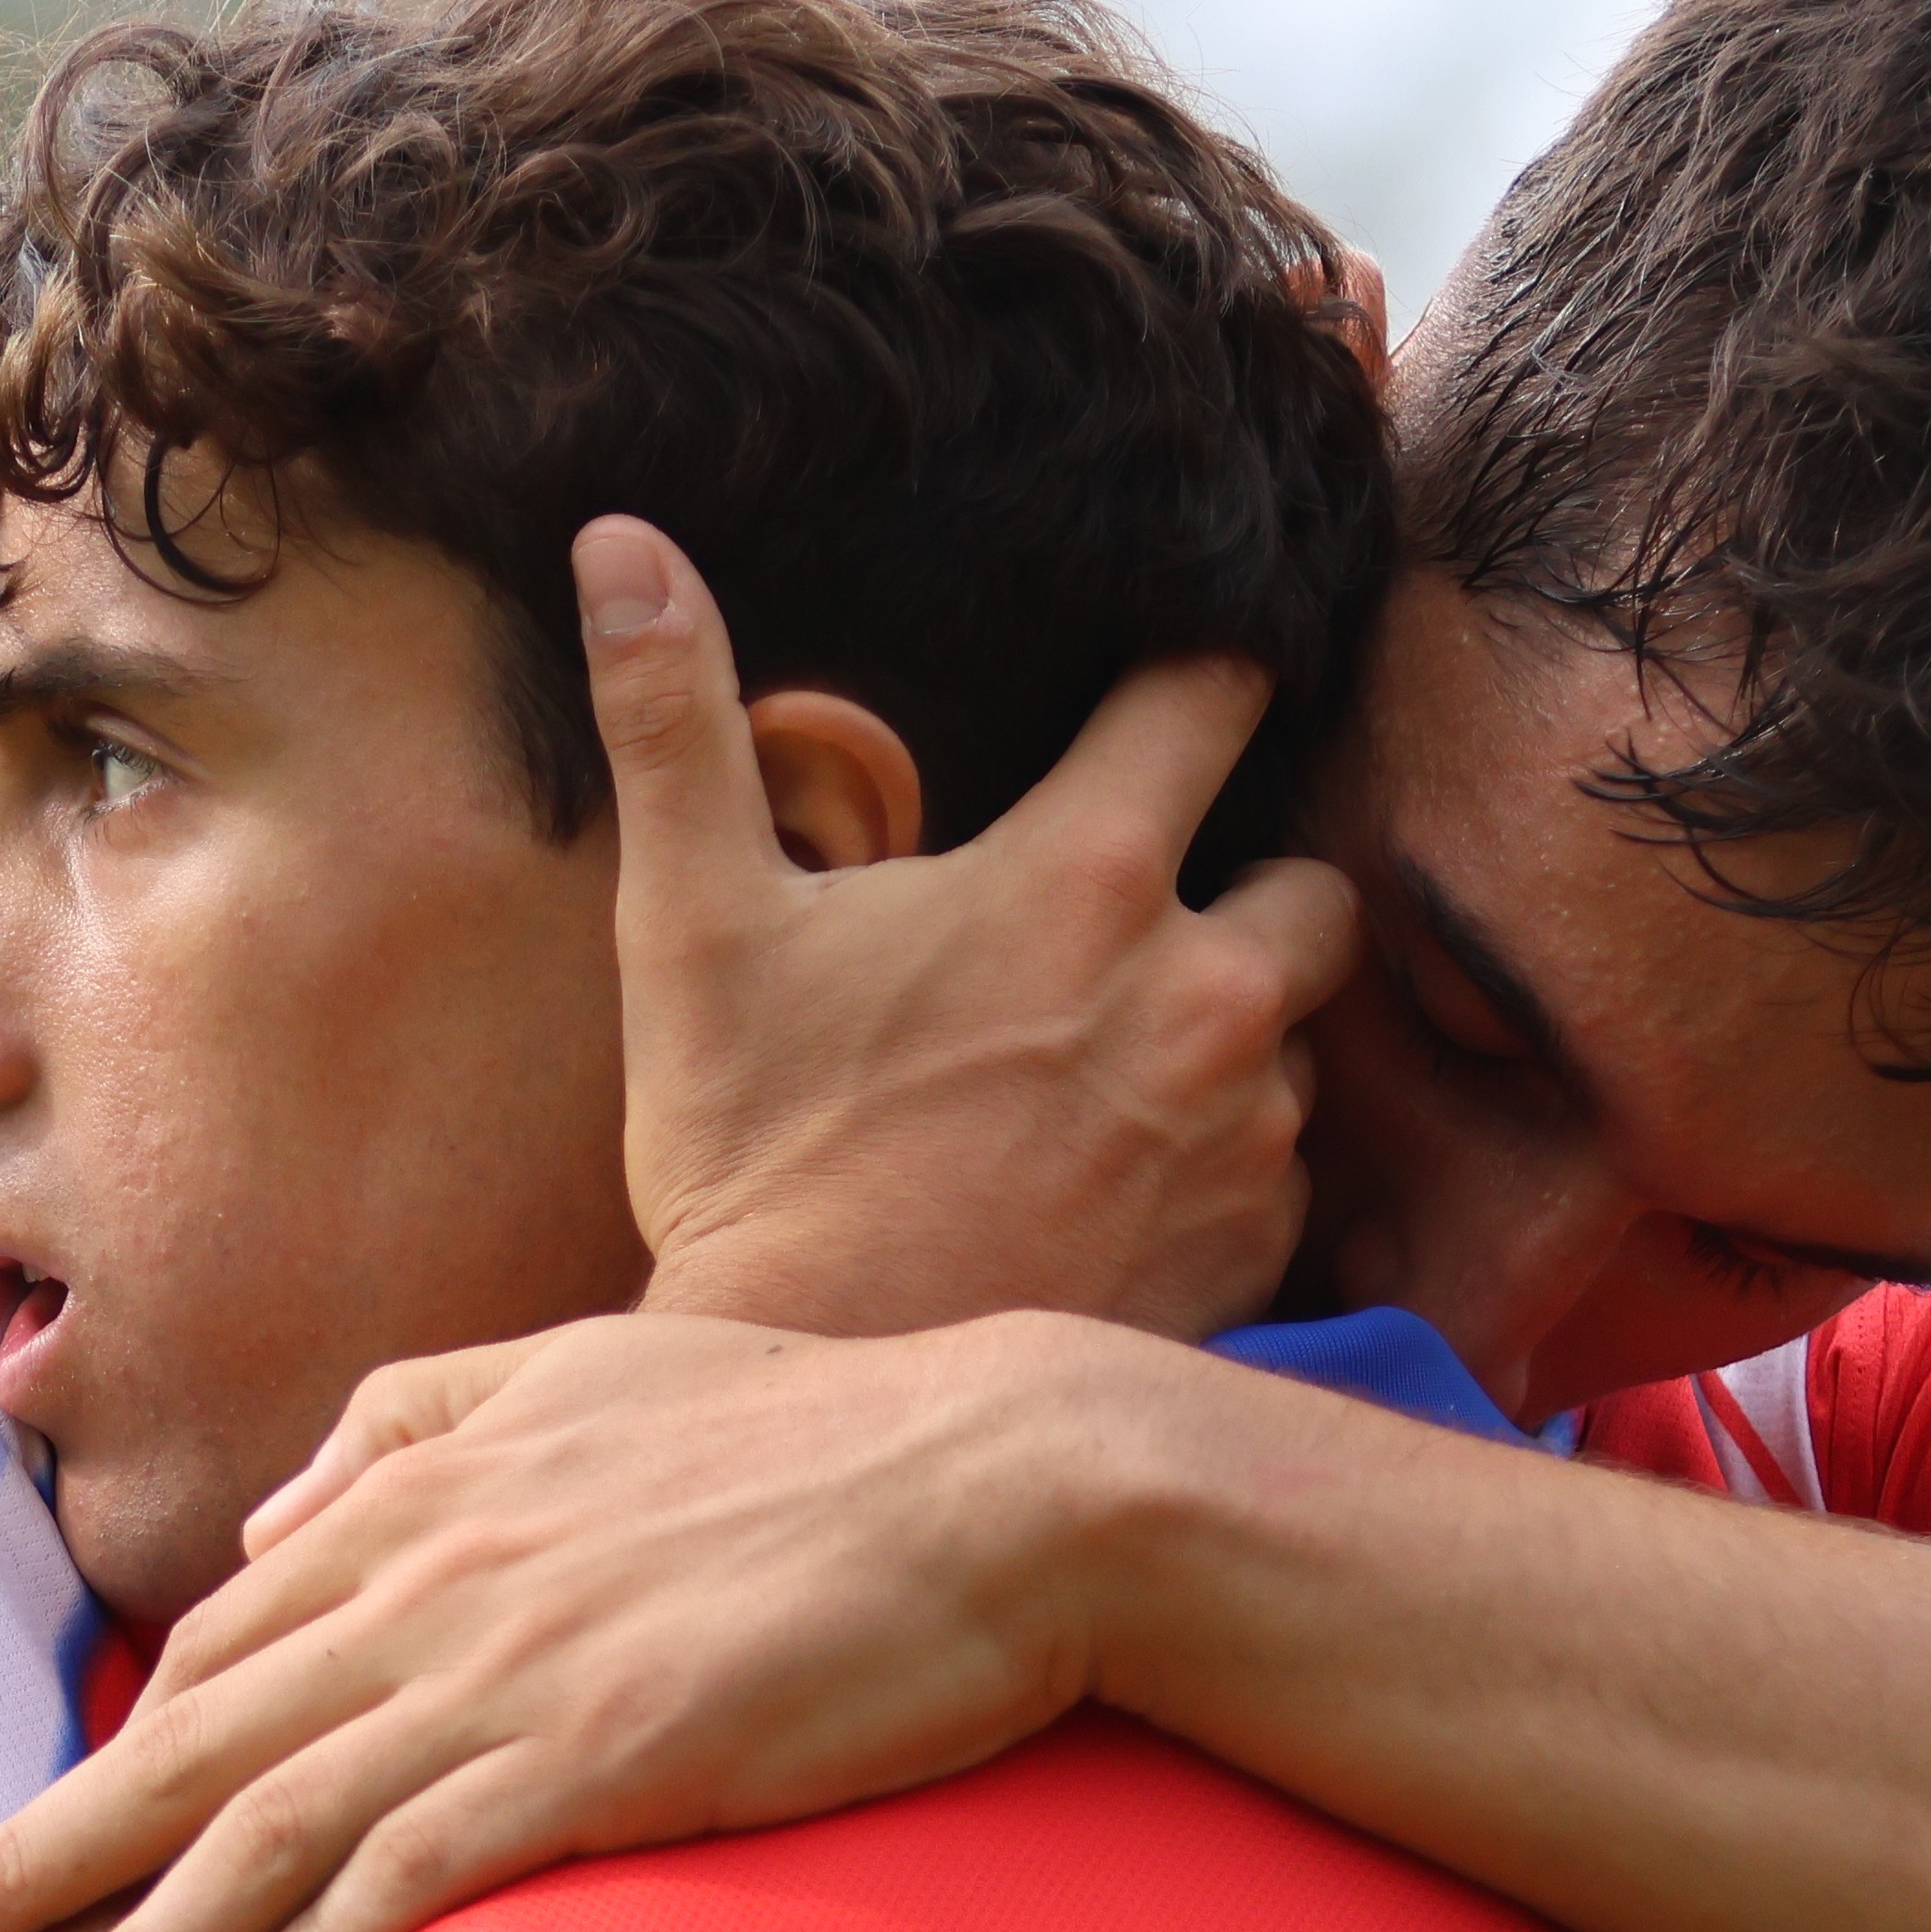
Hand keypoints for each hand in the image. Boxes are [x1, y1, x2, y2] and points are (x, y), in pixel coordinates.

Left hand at [0, 1309, 1147, 1931]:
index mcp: (431, 1499)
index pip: (223, 1647)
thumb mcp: (593, 1370)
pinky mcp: (604, 1755)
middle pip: (191, 1746)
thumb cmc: (818, 1432)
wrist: (1002, 1479)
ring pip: (269, 1829)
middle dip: (36, 1860)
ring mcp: (513, 1673)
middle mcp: (436, 1586)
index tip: (20, 1843)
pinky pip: (418, 1870)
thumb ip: (424, 1416)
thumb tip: (295, 1496)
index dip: (111, 1754)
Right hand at [574, 514, 1359, 1339]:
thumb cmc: (754, 1153)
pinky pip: (1286, 1173)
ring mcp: (1247, 1129)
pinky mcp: (1259, 1249)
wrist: (823, 1388)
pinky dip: (1223, 1168)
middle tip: (1134, 935)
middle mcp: (1204, 992)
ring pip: (1302, 1038)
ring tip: (1105, 1080)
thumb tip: (618, 543)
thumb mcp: (693, 926)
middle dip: (1246, 890)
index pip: (1214, 692)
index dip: (1194, 678)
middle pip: (1312, 878)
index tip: (1161, 699)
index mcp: (1085, 879)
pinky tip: (1116, 1190)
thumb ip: (672, 720)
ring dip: (1233, 1041)